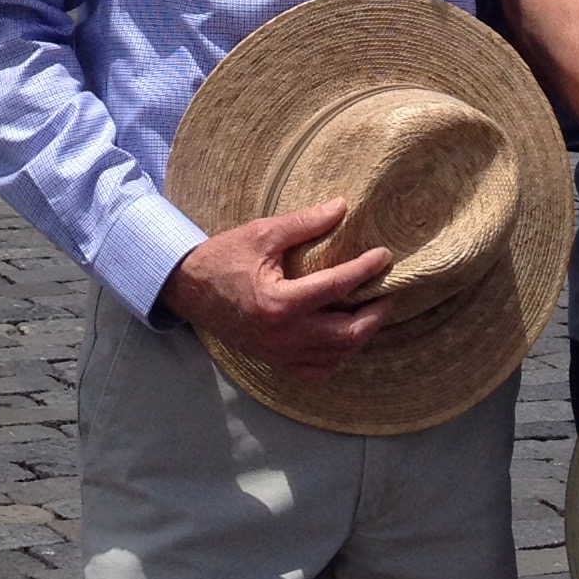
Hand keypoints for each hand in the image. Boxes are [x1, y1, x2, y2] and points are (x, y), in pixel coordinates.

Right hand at [159, 201, 394, 380]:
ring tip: (373, 311)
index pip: (337, 287)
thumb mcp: (262, 234)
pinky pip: (316, 371)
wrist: (188, 289)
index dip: (366, 270)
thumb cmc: (224, 257)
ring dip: (361, 335)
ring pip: (337, 356)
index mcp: (280, 302)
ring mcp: (279, 354)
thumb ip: (304, 223)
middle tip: (390, 292)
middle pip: (348, 334)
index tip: (385, 256)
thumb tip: (342, 207)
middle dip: (376, 314)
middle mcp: (283, 335)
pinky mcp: (275, 361)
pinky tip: (344, 337)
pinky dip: (337, 358)